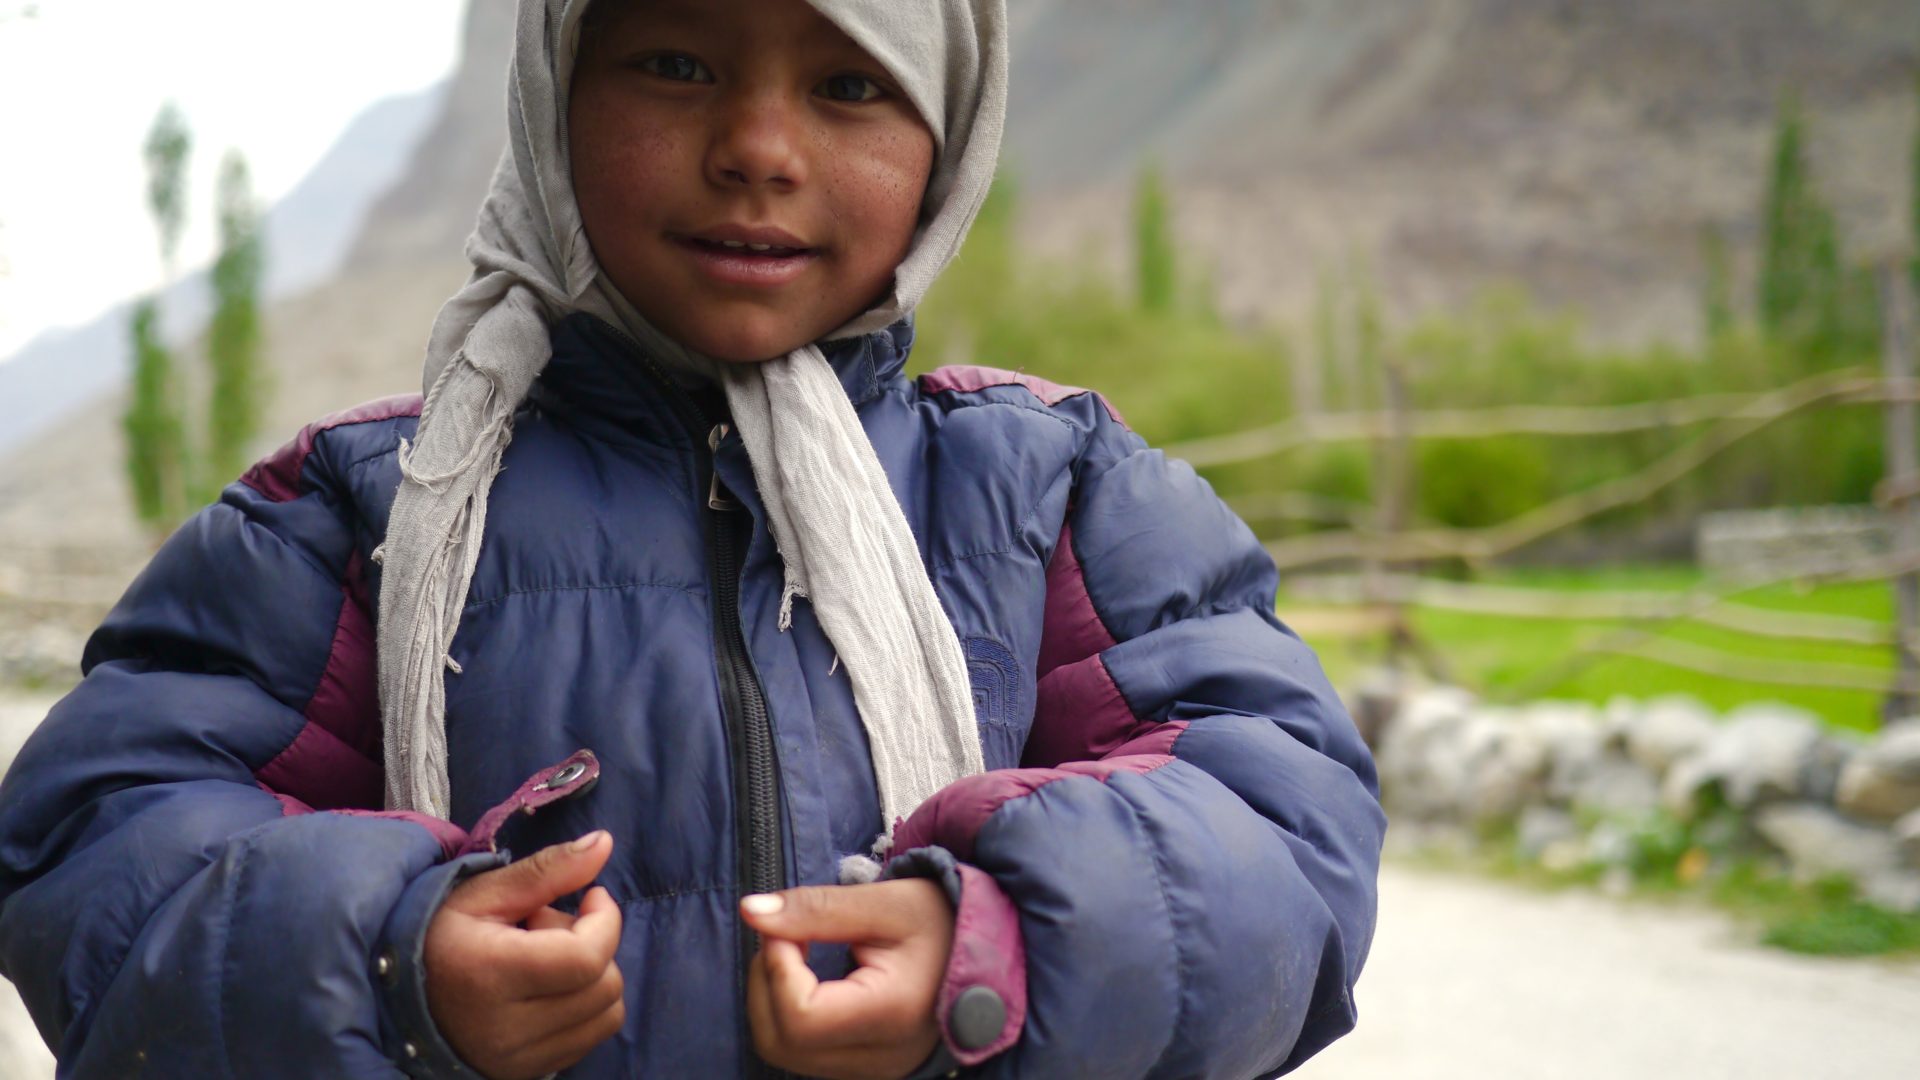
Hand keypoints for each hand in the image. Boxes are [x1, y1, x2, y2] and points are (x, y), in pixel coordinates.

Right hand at [423, 831, 625, 1079]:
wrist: (397, 1001)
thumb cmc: (439, 938)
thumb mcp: (484, 893)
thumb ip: (547, 870)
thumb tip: (605, 841)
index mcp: (491, 975)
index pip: (586, 957)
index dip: (605, 920)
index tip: (591, 895)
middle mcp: (508, 1029)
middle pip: (604, 985)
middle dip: (592, 943)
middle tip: (547, 928)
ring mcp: (520, 1059)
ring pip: (608, 1014)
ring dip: (591, 976)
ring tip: (546, 959)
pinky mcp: (528, 1073)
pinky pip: (592, 1036)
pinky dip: (586, 1005)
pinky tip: (549, 987)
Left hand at [742, 878, 955, 1079]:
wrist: (979, 950)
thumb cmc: (940, 919)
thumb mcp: (882, 902)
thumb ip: (815, 908)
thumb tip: (750, 910)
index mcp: (893, 1013)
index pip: (800, 1016)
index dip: (776, 966)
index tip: (789, 927)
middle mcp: (883, 1057)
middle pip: (780, 1041)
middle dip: (764, 982)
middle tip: (787, 936)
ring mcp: (872, 1070)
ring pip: (781, 1051)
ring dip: (770, 997)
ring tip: (799, 953)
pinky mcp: (862, 1069)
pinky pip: (799, 1053)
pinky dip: (786, 1013)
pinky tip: (808, 978)